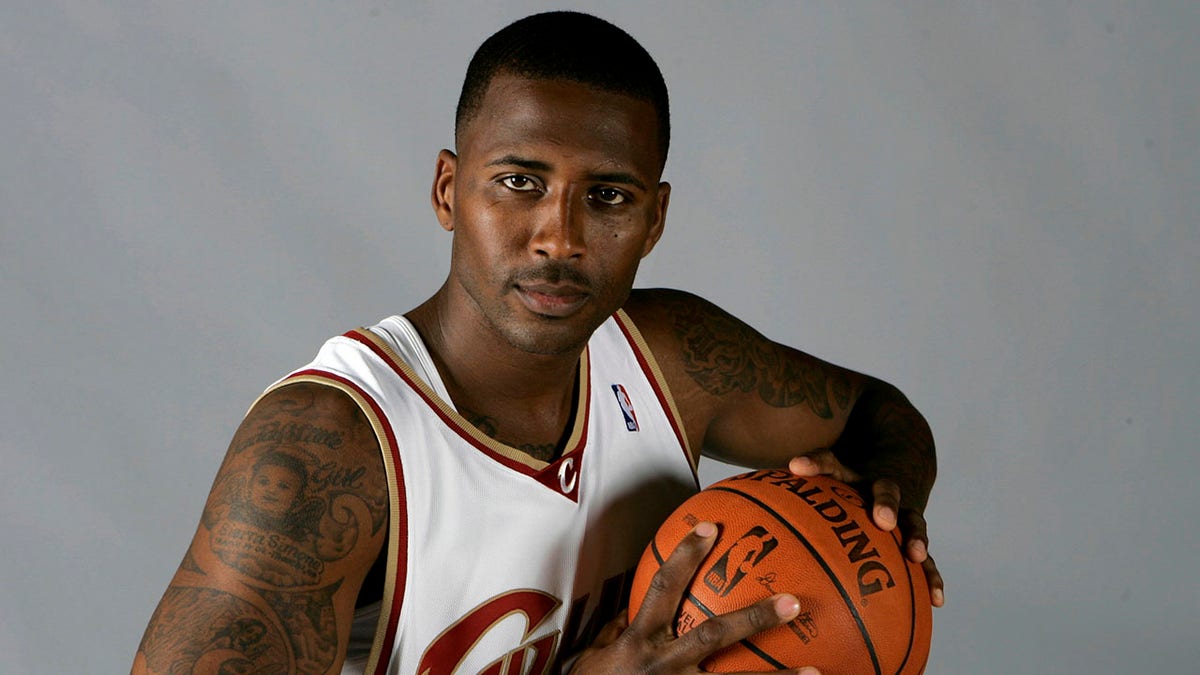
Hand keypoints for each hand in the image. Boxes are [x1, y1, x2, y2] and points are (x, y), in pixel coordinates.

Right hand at [571, 522, 819, 673]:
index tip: (712, 527)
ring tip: (818, 674)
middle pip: (715, 636)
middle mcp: (663, 665)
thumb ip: (619, 633)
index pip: (663, 587)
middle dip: (755, 616)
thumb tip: (635, 608)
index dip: (686, 555)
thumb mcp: (593, 658)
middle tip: (793, 602)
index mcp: (639, 641)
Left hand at [788, 452, 944, 606]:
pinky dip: (932, 576)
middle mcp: (878, 487)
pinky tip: (937, 600)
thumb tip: (724, 506)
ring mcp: (901, 509)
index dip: (815, 463)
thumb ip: (779, 487)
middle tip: (879, 519)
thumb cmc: (842, 474)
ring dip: (915, 537)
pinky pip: (925, 556)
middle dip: (883, 503)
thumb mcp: (817, 470)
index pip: (832, 462)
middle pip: (884, 490)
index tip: (796, 466)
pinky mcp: (912, 530)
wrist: (898, 449)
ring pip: (912, 521)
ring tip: (916, 555)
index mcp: (850, 472)